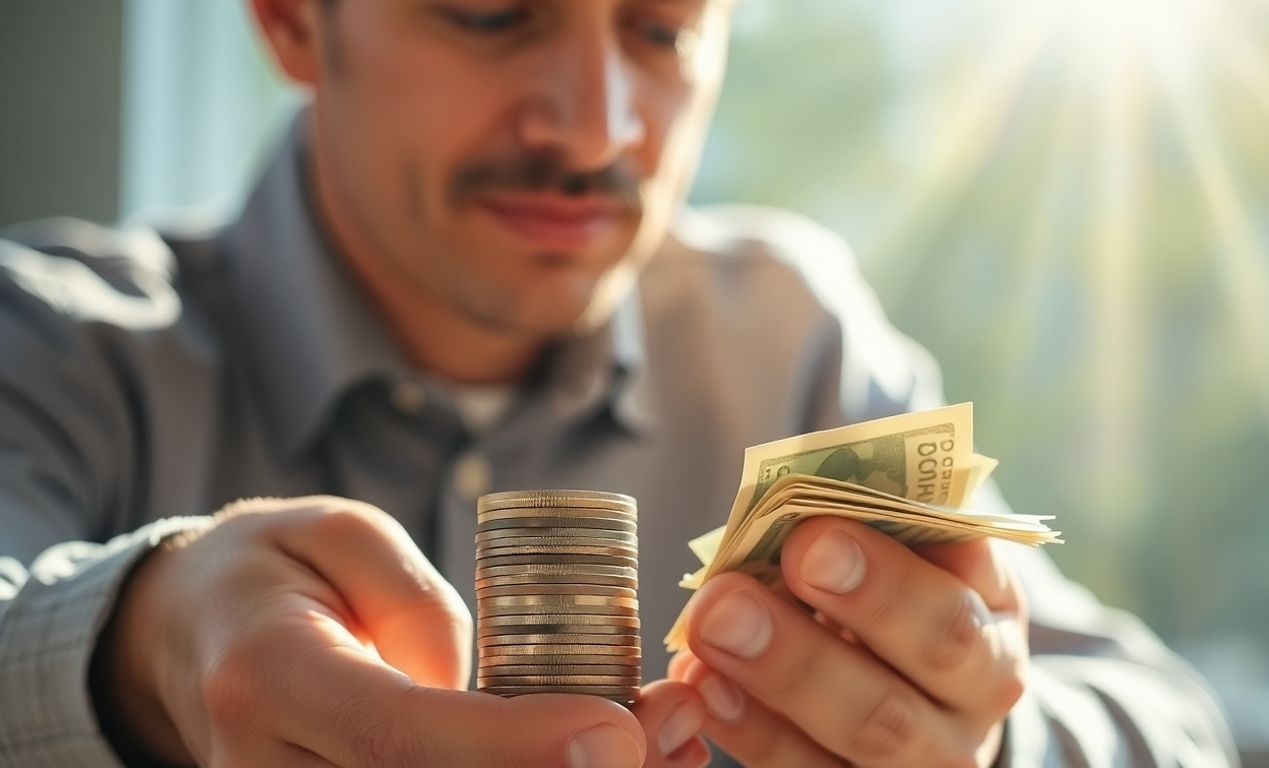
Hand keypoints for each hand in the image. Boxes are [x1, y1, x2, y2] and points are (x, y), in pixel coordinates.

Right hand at [94, 496, 705, 766]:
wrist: (196, 635)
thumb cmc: (278, 570)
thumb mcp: (337, 532)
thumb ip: (411, 600)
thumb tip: (476, 685)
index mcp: (270, 674)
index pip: (396, 731)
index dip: (509, 745)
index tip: (614, 732)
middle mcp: (269, 764)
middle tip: (669, 740)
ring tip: (664, 750)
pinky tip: (601, 760)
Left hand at [668, 517, 1027, 766]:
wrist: (942, 690)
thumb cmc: (922, 590)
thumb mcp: (936, 556)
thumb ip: (895, 524)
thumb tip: (820, 481)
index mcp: (992, 646)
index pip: (950, 624)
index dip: (885, 585)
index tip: (811, 536)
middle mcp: (960, 727)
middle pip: (889, 707)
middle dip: (802, 653)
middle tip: (727, 600)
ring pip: (843, 745)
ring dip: (761, 687)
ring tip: (704, 631)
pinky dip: (742, 728)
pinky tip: (699, 683)